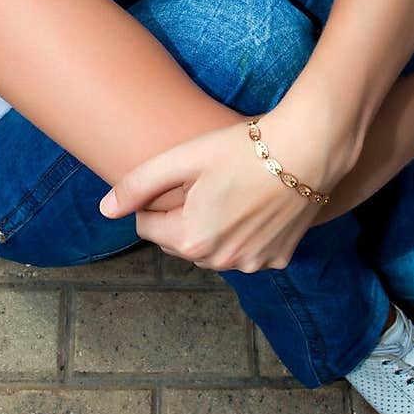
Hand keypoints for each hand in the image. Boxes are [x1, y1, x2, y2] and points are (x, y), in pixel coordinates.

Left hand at [98, 113, 353, 274]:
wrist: (308, 150)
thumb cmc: (243, 149)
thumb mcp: (183, 158)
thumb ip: (138, 185)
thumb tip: (105, 210)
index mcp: (190, 240)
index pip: (147, 227)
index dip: (156, 200)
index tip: (179, 177)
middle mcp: (220, 262)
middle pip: (180, 241)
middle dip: (183, 217)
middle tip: (206, 182)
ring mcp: (251, 264)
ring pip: (213, 249)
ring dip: (213, 228)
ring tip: (233, 192)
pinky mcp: (278, 259)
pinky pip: (247, 252)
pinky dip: (246, 235)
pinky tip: (257, 206)